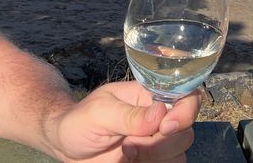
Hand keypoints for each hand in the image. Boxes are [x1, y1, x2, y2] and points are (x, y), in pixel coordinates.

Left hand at [50, 81, 200, 161]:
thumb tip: (160, 113)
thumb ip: (129, 114)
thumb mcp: (99, 113)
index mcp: (150, 96)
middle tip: (129, 144)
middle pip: (186, 130)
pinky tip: (130, 162)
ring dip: (155, 157)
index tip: (165, 127)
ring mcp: (156, 141)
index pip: (186, 96)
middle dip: (160, 142)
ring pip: (179, 152)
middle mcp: (159, 117)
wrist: (66, 147)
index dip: (185, 112)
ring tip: (126, 153)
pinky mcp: (152, 161)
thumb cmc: (79, 121)